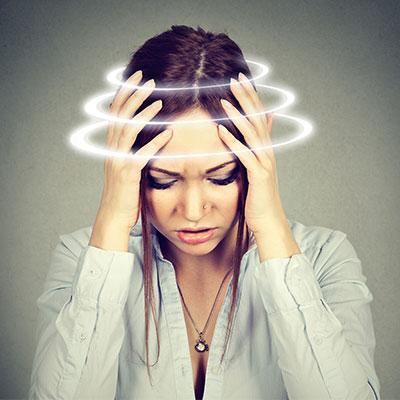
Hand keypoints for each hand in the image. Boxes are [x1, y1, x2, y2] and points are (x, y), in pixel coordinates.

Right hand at [95, 70, 172, 229]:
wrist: (113, 218)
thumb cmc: (125, 194)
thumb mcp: (127, 167)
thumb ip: (134, 150)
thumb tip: (148, 135)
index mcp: (112, 147)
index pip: (116, 114)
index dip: (125, 93)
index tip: (136, 77)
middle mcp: (112, 151)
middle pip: (120, 116)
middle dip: (133, 95)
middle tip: (148, 79)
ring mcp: (118, 162)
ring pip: (128, 131)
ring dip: (143, 114)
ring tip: (158, 100)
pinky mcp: (127, 175)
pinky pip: (141, 155)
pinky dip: (154, 143)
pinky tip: (168, 133)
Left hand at [218, 72, 286, 235]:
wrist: (268, 221)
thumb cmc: (259, 196)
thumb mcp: (258, 168)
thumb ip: (258, 145)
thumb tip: (264, 121)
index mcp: (264, 149)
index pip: (257, 116)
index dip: (249, 97)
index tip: (238, 78)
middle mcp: (267, 152)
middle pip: (256, 119)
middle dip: (246, 97)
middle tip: (234, 77)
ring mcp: (264, 164)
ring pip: (251, 134)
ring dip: (238, 115)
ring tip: (225, 99)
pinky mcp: (258, 177)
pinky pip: (244, 156)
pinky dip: (233, 142)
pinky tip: (220, 131)